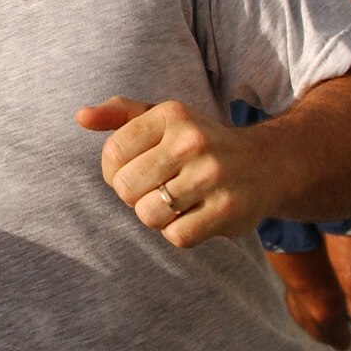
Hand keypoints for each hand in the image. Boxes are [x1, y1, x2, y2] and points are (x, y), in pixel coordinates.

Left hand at [75, 97, 264, 246]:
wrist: (269, 164)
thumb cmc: (200, 143)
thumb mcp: (164, 118)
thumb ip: (120, 114)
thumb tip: (80, 117)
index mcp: (171, 114)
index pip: (112, 153)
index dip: (114, 171)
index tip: (134, 171)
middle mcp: (192, 141)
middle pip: (126, 188)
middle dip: (134, 196)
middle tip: (157, 190)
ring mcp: (213, 176)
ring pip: (148, 214)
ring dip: (156, 216)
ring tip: (175, 203)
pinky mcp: (227, 210)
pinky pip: (177, 236)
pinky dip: (179, 232)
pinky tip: (194, 216)